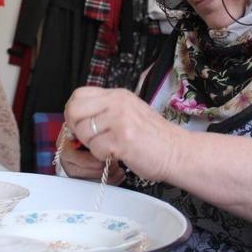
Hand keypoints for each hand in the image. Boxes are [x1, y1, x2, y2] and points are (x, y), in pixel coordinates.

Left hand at [63, 86, 182, 182]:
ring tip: (111, 146)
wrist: (177, 152)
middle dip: (77, 129)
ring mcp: (119, 120)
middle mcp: (117, 103)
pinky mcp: (121, 140)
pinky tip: (118, 154)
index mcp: (118, 95)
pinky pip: (95, 149)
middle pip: (74, 111)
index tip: (80, 124)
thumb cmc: (153, 137)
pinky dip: (103, 156)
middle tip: (90, 139)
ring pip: (83, 133)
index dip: (74, 112)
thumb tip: (76, 119)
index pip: (79, 95)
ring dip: (92, 146)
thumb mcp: (129, 112)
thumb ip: (105, 111)